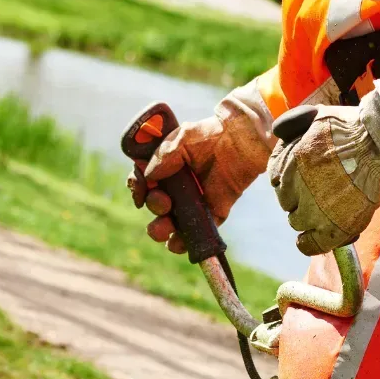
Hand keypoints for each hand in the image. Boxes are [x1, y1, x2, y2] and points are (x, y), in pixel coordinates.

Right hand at [129, 86, 272, 253]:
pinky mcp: (211, 213)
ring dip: (161, 229)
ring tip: (165, 227)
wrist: (241, 140)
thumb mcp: (183, 138)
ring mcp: (193, 202)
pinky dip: (183, 243)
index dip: (138, 189)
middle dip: (154, 206)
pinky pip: (195, 233)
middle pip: (154, 205)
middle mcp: (176, 187)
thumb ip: (164, 155)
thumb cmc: (210, 134)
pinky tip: (177, 244)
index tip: (141, 192)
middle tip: (165, 202)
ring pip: (170, 224)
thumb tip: (150, 175)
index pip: (143, 182)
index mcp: (165, 168)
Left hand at [269, 83, 379, 255]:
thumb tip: (278, 132)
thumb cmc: (357, 128)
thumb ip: (294, 123)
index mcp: (292, 161)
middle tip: (320, 193)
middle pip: (286, 201)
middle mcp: (297, 187)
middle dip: (298, 197)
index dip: (289, 179)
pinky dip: (308, 243)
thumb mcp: (318, 115)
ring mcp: (314, 210)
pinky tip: (312, 239)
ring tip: (324, 211)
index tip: (301, 180)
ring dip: (307, 217)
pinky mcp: (333, 229)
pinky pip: (310, 245)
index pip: (275, 178)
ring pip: (297, 221)